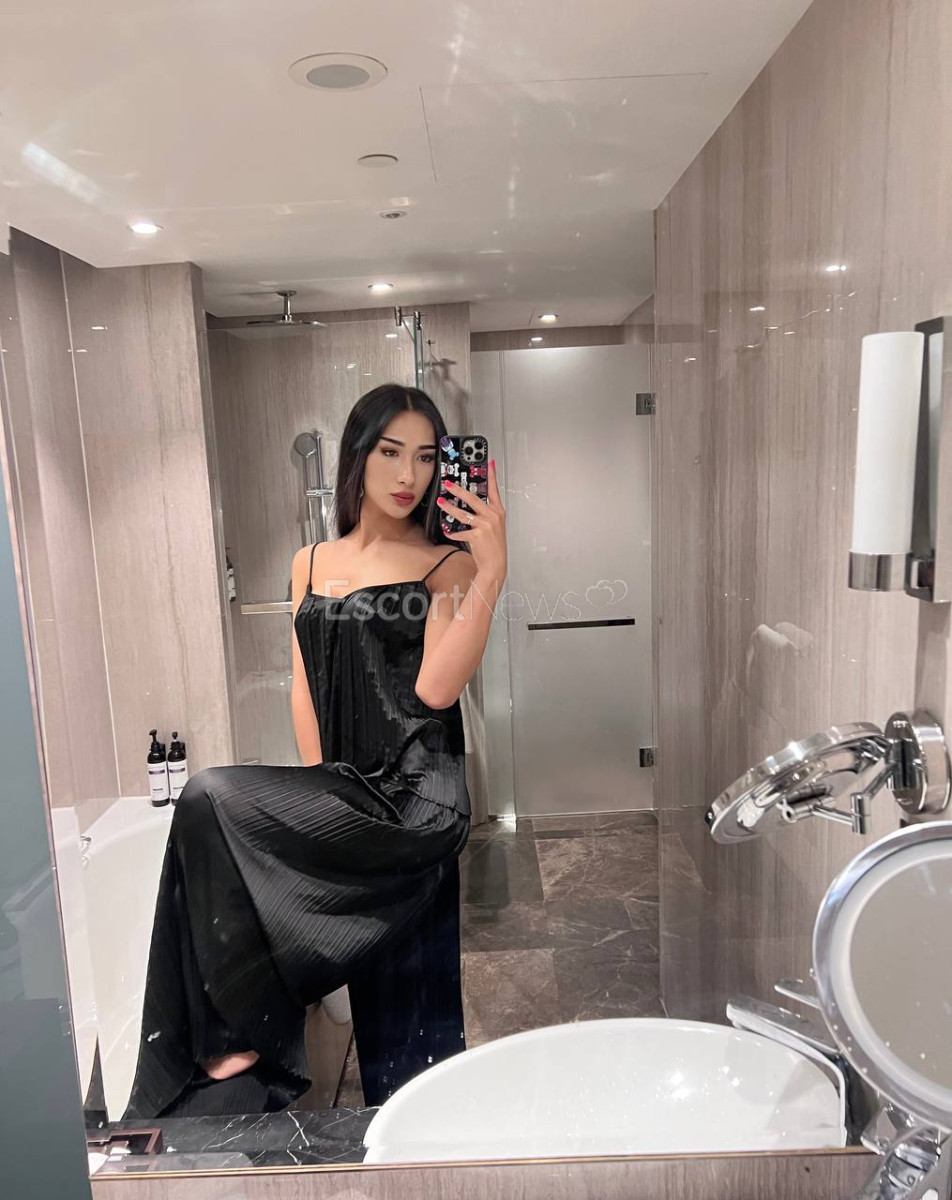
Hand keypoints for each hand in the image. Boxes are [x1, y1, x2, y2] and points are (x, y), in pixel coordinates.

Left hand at [437, 460, 507, 583]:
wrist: (495, 564)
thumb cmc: (494, 546)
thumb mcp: (495, 526)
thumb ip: (486, 514)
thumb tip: (472, 505)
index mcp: (498, 512)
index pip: (494, 490)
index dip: (491, 475)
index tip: (489, 463)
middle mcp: (492, 516)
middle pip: (473, 498)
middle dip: (458, 490)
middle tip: (448, 484)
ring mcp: (485, 525)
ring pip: (463, 513)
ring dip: (449, 507)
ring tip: (441, 502)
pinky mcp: (477, 535)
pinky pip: (460, 531)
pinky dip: (452, 532)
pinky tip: (447, 531)